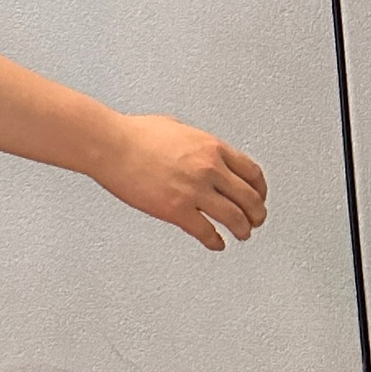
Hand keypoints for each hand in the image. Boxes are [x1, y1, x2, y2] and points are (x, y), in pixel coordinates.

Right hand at [95, 114, 266, 250]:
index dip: (260, 189)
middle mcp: (209, 168)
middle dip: (257, 213)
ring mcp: (194, 190)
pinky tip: (216, 243)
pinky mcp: (176, 210)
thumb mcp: (177, 128)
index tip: (258, 197)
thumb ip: (196, 142)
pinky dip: (215, 241)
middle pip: (249, 197)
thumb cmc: (133, 134)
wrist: (110, 146)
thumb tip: (199, 150)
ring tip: (242, 235)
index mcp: (212, 147)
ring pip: (234, 217)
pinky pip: (205, 231)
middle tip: (256, 220)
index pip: (252, 172)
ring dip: (242, 229)